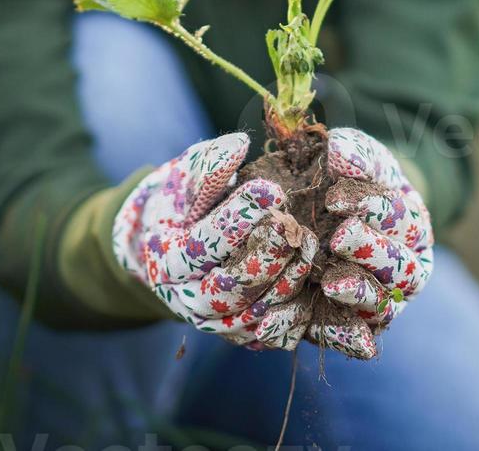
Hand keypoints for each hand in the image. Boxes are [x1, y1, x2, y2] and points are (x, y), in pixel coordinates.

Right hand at [113, 132, 316, 349]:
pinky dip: (292, 315)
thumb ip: (208, 166)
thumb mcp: (184, 179)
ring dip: (285, 281)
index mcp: (167, 258)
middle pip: (231, 285)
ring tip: (306, 247)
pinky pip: (270, 333)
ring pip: (254, 311)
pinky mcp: (239, 333)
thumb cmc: (182, 205)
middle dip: (267, 254)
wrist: (169, 248)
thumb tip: (239, 145)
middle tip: (294, 225)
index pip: (205, 242)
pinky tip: (311, 287)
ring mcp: (213, 321)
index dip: (239, 218)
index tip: (271, 190)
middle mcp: (187, 297)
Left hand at [311, 128, 433, 357]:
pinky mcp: (354, 327)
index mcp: (411, 227)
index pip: (398, 216)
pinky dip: (338, 338)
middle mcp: (407, 271)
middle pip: (399, 266)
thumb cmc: (347, 183)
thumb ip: (351, 154)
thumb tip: (338, 149)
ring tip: (331, 283)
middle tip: (338, 237)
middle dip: (370, 251)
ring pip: (381, 306)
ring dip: (358, 295)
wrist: (331, 223)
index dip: (370, 205)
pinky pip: (349, 337)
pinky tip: (315, 331)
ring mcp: (384, 302)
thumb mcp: (353, 159)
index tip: (334, 195)